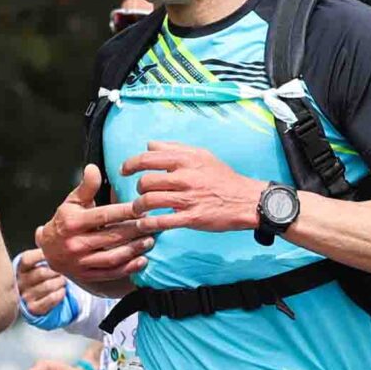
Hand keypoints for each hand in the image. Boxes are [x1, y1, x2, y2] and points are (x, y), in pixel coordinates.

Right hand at [14, 244, 69, 318]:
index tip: (54, 254)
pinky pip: (50, 300)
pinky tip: (62, 291)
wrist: (38, 300)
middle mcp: (20, 282)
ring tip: (63, 280)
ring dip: (60, 282)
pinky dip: (60, 294)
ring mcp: (25, 296)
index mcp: (19, 268)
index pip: (27, 259)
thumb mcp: (37, 262)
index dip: (42, 255)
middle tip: (64, 270)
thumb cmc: (40, 278)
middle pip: (41, 273)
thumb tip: (40, 230)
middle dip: (57, 271)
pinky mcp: (33, 308)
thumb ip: (41, 248)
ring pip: (48, 286)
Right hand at [38, 166, 150, 288]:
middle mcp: (75, 243)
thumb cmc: (65, 221)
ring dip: (135, 250)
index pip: (104, 215)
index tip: (143, 207)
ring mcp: (80, 262)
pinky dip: (128, 268)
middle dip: (136, 231)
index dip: (125, 212)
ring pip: (113, 257)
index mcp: (72, 222)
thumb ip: (86, 187)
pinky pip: (110, 273)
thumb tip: (93, 168)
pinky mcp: (86, 276)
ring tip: (150, 241)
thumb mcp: (72, 202)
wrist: (48, 250)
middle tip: (155, 224)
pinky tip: (143, 260)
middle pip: (112, 236)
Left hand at [122, 141, 266, 234]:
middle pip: (146, 181)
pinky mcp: (191, 217)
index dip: (130, 164)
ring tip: (139, 210)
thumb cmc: (223, 178)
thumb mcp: (202, 155)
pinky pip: (162, 221)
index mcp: (186, 160)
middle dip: (138, 189)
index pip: (148, 158)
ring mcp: (188, 198)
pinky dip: (148, 224)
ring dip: (139, 207)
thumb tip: (149, 144)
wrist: (246, 200)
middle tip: (140, 194)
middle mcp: (185, 177)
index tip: (124, 170)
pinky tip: (145, 224)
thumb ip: (174, 149)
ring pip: (150, 201)